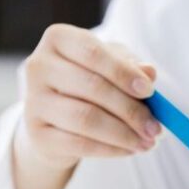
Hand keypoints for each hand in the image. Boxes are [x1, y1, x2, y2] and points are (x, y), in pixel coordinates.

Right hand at [11, 24, 160, 188]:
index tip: (149, 91)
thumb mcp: (111, 65)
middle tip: (155, 127)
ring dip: (123, 133)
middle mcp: (38, 66)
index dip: (123, 72)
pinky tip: (129, 149)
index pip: (93, 52)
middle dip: (130, 109)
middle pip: (91, 87)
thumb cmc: (88, 80)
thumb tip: (149, 72)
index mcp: (58, 39)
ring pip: (85, 118)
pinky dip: (110, 149)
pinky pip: (78, 144)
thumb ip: (130, 65)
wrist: (56, 116)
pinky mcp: (36, 133)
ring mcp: (33, 101)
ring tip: (147, 142)